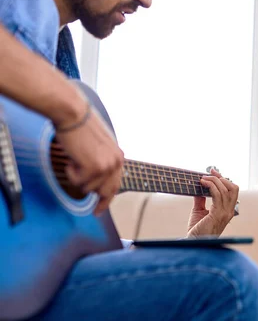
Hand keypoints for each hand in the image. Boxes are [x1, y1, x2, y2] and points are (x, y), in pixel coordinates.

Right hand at [55, 100, 123, 215]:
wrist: (74, 114)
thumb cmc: (80, 126)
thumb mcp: (99, 145)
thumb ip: (102, 159)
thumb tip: (97, 177)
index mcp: (118, 156)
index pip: (116, 184)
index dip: (108, 199)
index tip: (101, 209)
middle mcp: (116, 162)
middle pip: (106, 192)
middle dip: (99, 201)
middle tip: (94, 211)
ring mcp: (106, 166)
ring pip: (88, 188)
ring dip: (78, 178)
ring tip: (75, 160)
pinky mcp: (94, 168)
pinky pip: (78, 182)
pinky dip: (71, 172)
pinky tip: (72, 158)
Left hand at [187, 169, 238, 236]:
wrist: (194, 243)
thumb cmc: (197, 230)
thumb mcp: (199, 211)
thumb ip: (200, 199)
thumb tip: (198, 187)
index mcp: (227, 210)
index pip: (231, 191)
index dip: (223, 179)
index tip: (213, 171)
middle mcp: (229, 211)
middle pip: (233, 188)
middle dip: (221, 178)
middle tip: (210, 172)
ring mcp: (225, 213)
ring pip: (226, 189)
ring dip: (214, 180)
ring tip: (203, 178)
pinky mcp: (218, 214)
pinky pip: (218, 195)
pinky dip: (210, 186)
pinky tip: (202, 183)